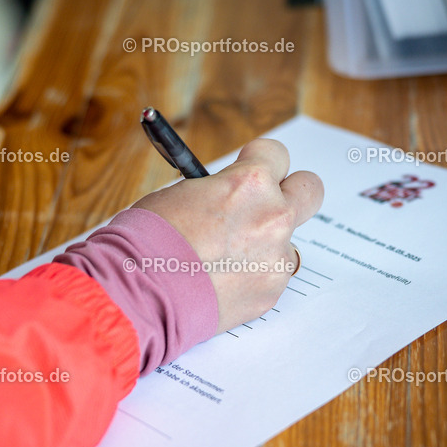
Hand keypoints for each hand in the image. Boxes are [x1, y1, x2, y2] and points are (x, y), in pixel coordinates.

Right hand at [133, 138, 323, 332]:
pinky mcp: (270, 293)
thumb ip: (220, 191)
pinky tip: (217, 283)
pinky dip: (250, 278)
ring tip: (222, 259)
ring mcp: (275, 258)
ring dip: (264, 244)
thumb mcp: (181, 193)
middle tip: (263, 205)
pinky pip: (269, 276)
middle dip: (291, 192)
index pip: (277, 154)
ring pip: (285, 242)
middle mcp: (273, 217)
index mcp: (250, 183)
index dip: (259, 161)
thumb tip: (230, 197)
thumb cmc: (147, 238)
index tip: (248, 171)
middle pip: (310, 189)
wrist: (137, 291)